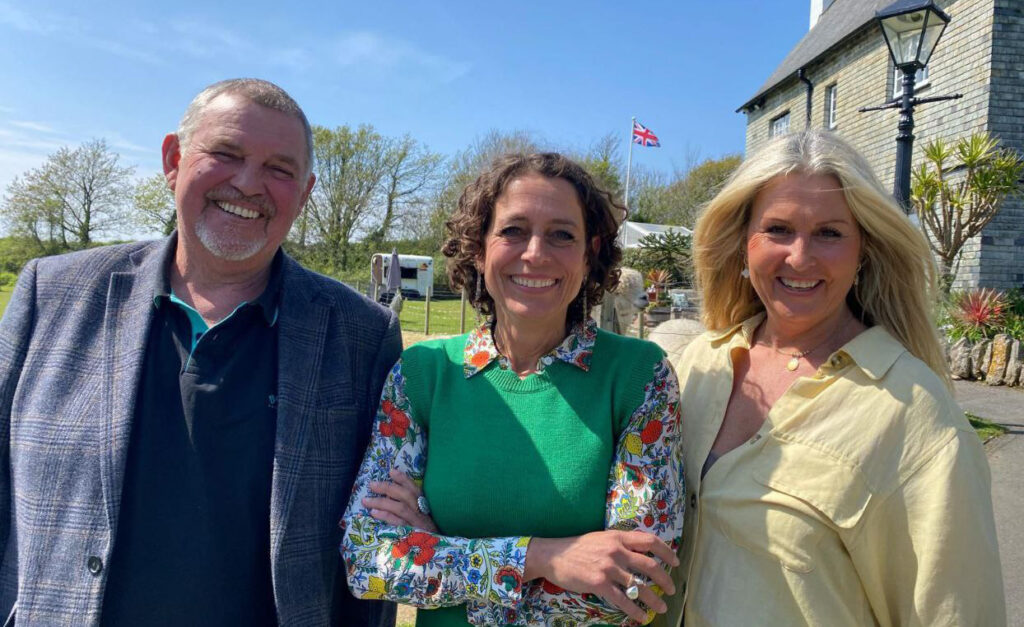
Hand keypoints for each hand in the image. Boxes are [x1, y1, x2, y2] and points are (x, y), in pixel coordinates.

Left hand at [363, 469, 438, 532]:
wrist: (434, 558)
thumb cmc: (424, 537)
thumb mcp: (421, 520)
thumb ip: (410, 508)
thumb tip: (389, 497)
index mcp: (424, 508)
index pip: (415, 489)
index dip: (403, 479)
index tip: (391, 471)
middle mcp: (422, 514)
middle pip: (406, 496)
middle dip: (388, 488)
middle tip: (372, 485)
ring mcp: (417, 525)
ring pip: (400, 508)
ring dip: (382, 502)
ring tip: (366, 500)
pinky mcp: (411, 536)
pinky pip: (398, 524)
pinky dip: (386, 517)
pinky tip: (374, 513)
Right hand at [524, 530, 678, 622]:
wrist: (553, 556)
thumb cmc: (577, 547)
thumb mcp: (601, 538)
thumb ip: (620, 544)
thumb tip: (640, 553)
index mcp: (618, 537)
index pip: (649, 541)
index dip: (666, 551)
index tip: (675, 562)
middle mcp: (616, 550)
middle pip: (650, 565)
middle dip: (664, 579)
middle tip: (671, 589)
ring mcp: (608, 567)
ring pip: (639, 586)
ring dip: (653, 599)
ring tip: (661, 607)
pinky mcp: (599, 583)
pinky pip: (622, 600)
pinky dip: (634, 611)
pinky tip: (641, 617)